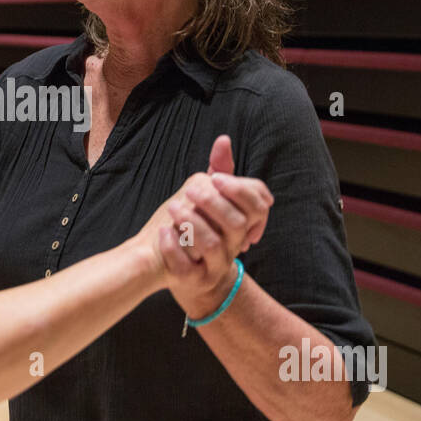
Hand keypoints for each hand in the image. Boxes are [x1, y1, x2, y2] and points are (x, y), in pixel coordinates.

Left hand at [148, 136, 273, 309]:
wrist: (170, 264)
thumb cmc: (194, 226)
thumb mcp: (208, 198)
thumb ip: (219, 171)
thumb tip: (223, 139)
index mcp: (241, 223)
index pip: (258, 205)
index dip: (240, 190)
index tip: (214, 177)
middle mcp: (234, 245)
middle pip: (238, 223)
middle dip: (214, 202)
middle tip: (190, 189)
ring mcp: (215, 265)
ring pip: (214, 245)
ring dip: (193, 223)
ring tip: (173, 207)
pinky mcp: (194, 280)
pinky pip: (187, 269)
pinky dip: (174, 248)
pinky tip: (163, 232)